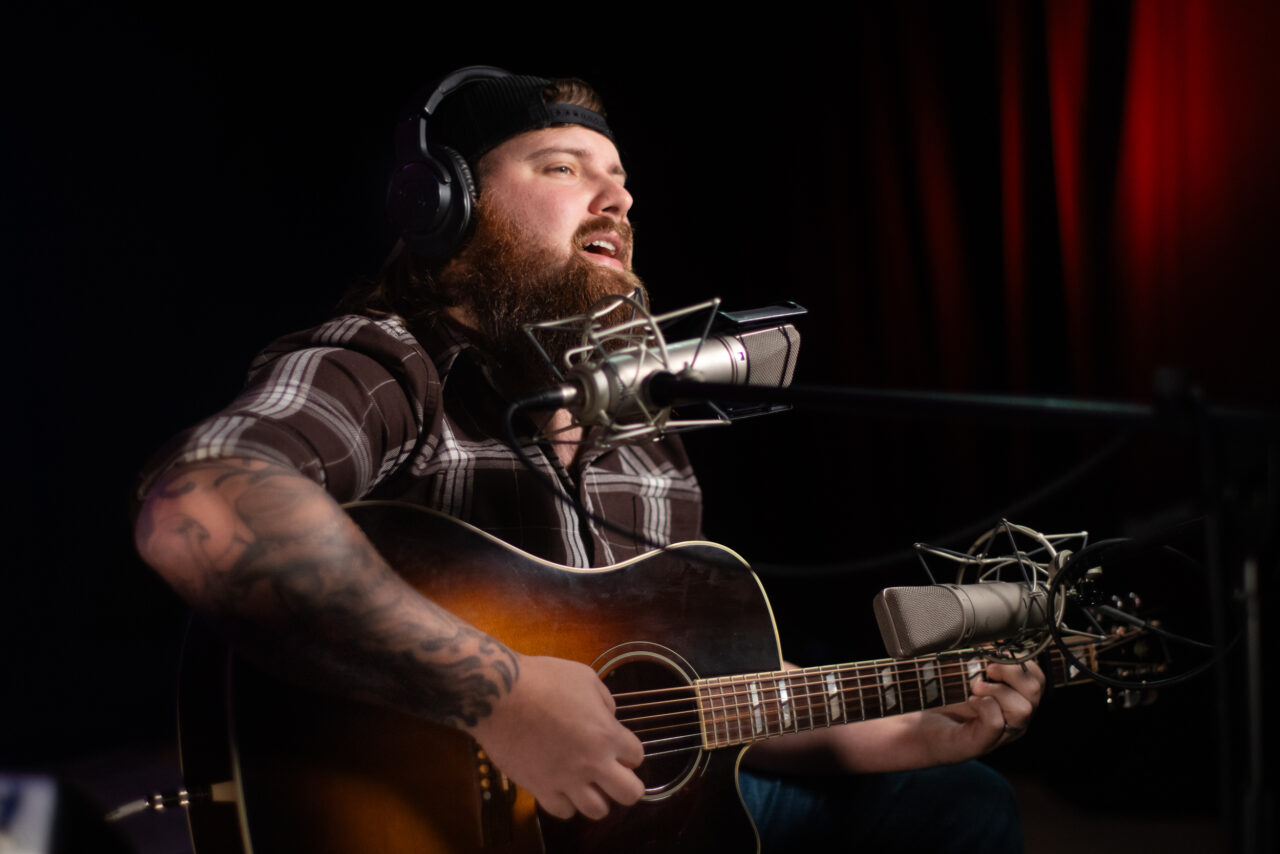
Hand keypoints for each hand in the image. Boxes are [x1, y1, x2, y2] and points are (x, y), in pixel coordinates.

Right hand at [466, 654, 644, 819]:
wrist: (499, 694)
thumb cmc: (543, 679)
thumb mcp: (585, 677)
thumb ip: (604, 702)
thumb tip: (607, 716)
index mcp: (607, 734)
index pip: (637, 756)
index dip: (628, 751)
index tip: (618, 747)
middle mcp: (593, 762)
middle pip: (629, 793)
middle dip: (627, 785)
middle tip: (613, 774)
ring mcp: (566, 780)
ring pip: (598, 810)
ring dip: (597, 797)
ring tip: (587, 783)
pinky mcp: (540, 789)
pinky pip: (563, 811)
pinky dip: (566, 802)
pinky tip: (561, 787)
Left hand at [918, 659, 1044, 762]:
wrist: (921, 729)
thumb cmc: (945, 699)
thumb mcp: (968, 674)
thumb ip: (984, 659)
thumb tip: (993, 636)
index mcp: (1016, 700)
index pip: (1038, 678)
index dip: (1022, 660)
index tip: (998, 652)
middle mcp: (1015, 719)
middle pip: (1035, 690)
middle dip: (1012, 671)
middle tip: (987, 670)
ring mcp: (1001, 734)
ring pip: (1023, 709)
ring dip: (997, 690)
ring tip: (976, 688)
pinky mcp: (980, 743)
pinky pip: (996, 722)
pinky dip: (983, 705)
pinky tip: (971, 701)